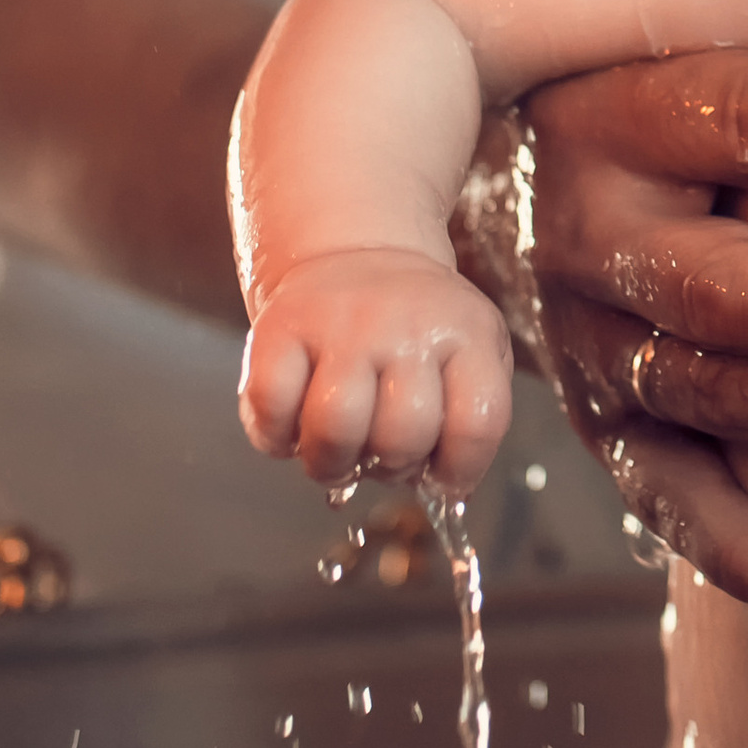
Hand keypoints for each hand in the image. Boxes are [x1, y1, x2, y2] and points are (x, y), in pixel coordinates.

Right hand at [240, 251, 510, 491]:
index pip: (478, 423)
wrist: (359, 252)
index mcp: (467, 333)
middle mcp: (406, 324)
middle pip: (402, 435)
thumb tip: (447, 494)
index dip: (460, 471)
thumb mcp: (472, 352)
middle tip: (381, 455)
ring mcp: (341, 323)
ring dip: (332, 464)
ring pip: (335, 429)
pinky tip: (294, 427)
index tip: (441, 479)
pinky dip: (276, 438)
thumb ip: (471, 418)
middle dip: (392, 467)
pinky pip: (270, 408)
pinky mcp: (279, 325)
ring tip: (337, 453)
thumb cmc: (420, 329)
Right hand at [500, 0, 747, 626]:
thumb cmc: (603, 39)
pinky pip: (664, 499)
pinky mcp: (595, 423)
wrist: (416, 164)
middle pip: (718, 279)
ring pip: (705, 393)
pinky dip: (747, 551)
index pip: (731, 106)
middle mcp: (578, 222)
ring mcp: (579, 336)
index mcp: (599, 94)